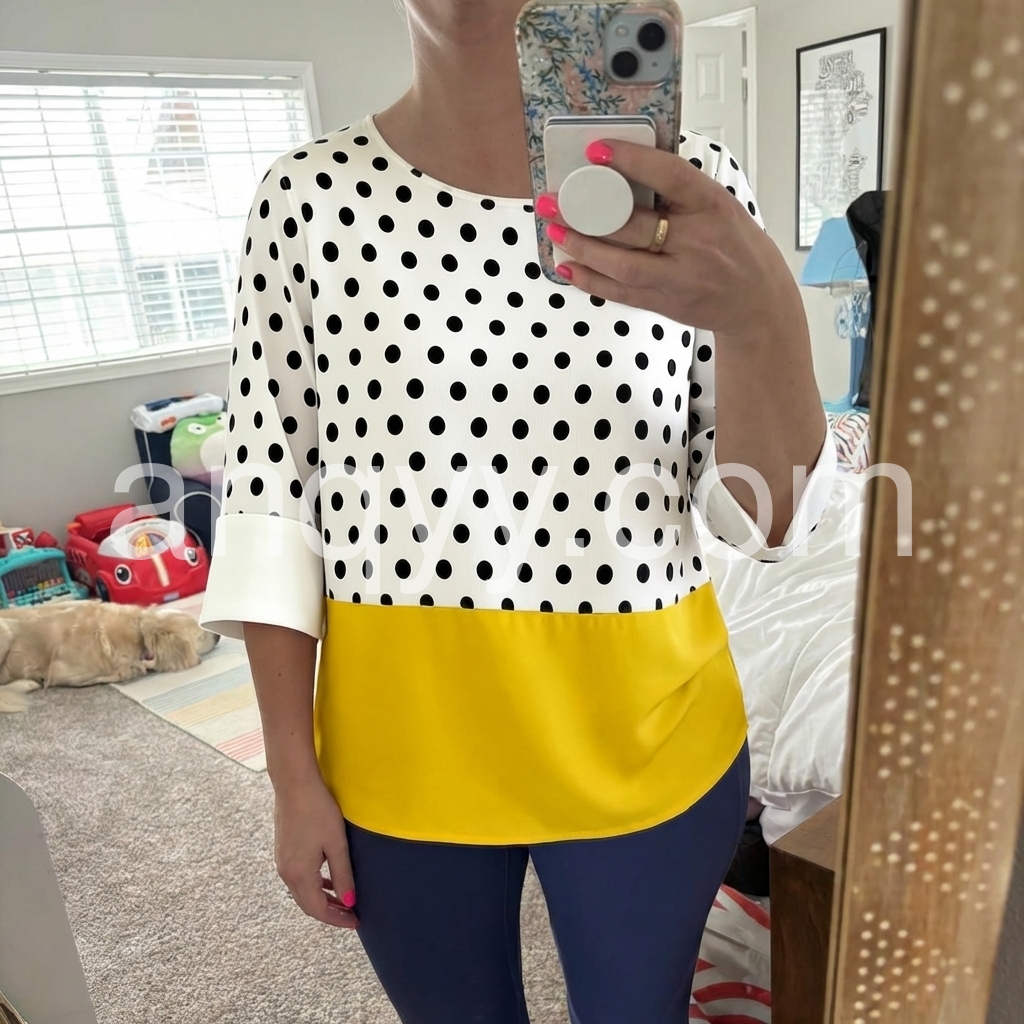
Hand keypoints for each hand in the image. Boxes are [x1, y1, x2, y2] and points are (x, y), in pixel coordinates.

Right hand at [273, 774, 358, 928]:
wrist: (294, 785)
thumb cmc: (318, 810)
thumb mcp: (336, 843)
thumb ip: (343, 874)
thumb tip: (349, 901)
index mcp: (299, 874)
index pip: (318, 909)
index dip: (337, 919)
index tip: (356, 922)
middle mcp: (286, 872)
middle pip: (308, 904)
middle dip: (330, 912)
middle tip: (351, 915)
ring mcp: (282, 862)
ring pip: (302, 892)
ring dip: (322, 899)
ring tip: (343, 900)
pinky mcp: (283, 851)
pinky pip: (299, 878)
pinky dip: (314, 885)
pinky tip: (327, 880)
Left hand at [537, 139, 799, 342]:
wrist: (757, 303)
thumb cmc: (736, 247)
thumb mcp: (721, 208)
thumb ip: (680, 194)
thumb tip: (626, 172)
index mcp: (713, 206)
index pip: (670, 176)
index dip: (632, 161)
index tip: (597, 150)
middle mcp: (698, 242)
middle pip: (636, 227)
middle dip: (588, 213)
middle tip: (556, 200)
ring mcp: (681, 277)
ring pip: (623, 264)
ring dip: (583, 247)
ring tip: (554, 231)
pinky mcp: (666, 304)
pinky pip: (621, 292)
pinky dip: (591, 281)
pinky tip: (568, 267)